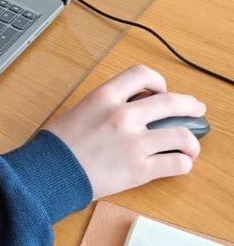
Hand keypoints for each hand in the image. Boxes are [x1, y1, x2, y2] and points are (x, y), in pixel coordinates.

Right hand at [46, 64, 204, 199]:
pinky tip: (179, 163)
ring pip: (182, 136)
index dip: (158, 80)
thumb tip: (132, 110)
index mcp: (104, 97)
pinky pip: (176, 164)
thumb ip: (107, 106)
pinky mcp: (139, 170)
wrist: (49, 171)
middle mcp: (122, 116)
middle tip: (196, 110)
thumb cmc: (57, 144)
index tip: (162, 90)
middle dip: (190, 106)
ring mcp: (134, 143)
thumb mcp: (79, 111)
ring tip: (190, 146)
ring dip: (192, 141)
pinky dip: (183, 163)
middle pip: (172, 102)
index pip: (142, 75)